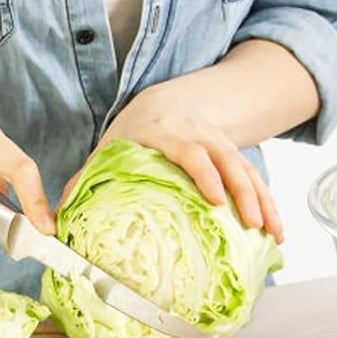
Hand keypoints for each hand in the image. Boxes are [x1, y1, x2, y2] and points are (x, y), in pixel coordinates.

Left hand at [78, 87, 283, 240]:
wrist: (169, 103)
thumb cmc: (135, 134)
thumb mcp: (109, 149)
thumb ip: (86, 180)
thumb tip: (58, 220)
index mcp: (167, 134)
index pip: (191, 153)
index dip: (205, 175)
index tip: (214, 200)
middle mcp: (201, 137)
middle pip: (228, 163)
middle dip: (243, 194)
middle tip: (251, 224)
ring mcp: (223, 146)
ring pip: (248, 172)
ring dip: (264, 203)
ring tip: (272, 234)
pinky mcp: (237, 158)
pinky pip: (258, 181)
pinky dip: (271, 205)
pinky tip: (277, 231)